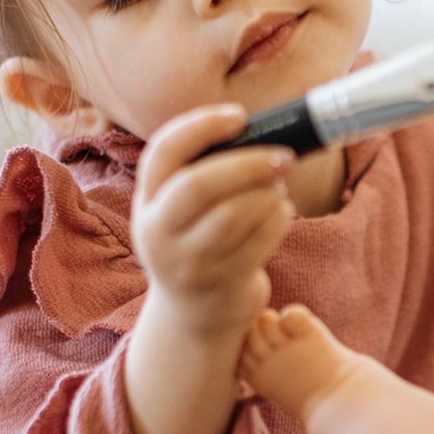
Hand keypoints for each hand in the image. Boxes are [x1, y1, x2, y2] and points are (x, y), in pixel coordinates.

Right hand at [132, 105, 296, 340]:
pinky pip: (258, 242)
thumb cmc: (198, 244)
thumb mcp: (179, 212)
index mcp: (148, 202)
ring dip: (267, 193)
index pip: (163, 152)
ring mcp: (188, 262)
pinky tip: (282, 211)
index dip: (201, 127)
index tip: (240, 117)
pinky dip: (278, 219)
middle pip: (198, 185)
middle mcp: (159, 232)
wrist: (194, 316)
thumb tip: (263, 131)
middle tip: (285, 156)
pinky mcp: (221, 284)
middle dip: (248, 164)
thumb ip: (202, 174)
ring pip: (232, 215)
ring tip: (279, 186)